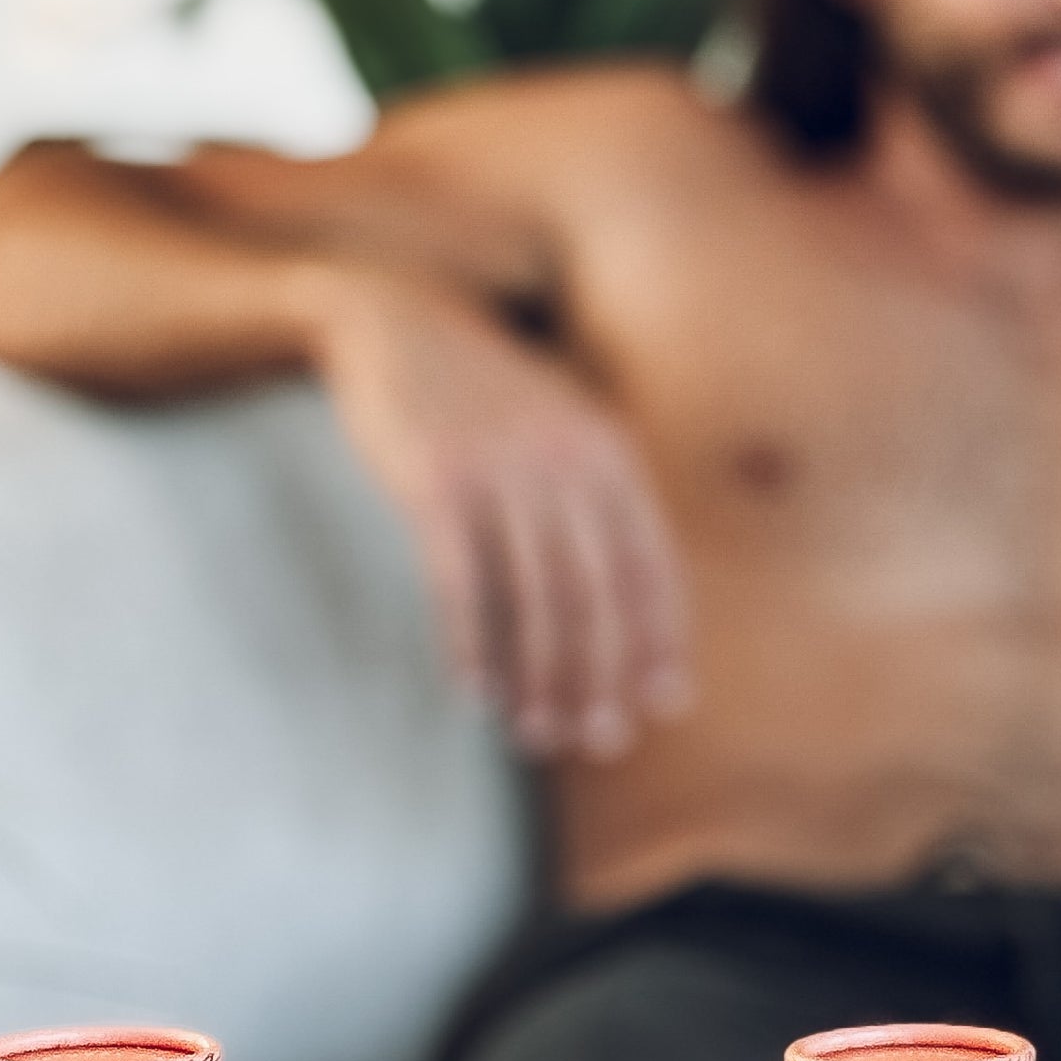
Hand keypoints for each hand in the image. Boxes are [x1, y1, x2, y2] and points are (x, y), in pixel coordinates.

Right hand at [312, 267, 691, 757]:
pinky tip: (472, 693)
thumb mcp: (560, 431)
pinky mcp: (436, 483)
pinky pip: (461, 583)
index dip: (659, 641)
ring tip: (535, 732)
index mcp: (611, 454)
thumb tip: (621, 603)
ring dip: (539, 677)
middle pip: (598, 594)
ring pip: (536, 598)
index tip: (664, 706)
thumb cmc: (484, 395)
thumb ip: (597, 500)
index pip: (651, 566)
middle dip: (602, 677)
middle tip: (597, 741)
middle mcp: (567, 462)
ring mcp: (502, 471)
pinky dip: (470, 646)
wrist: (396, 319)